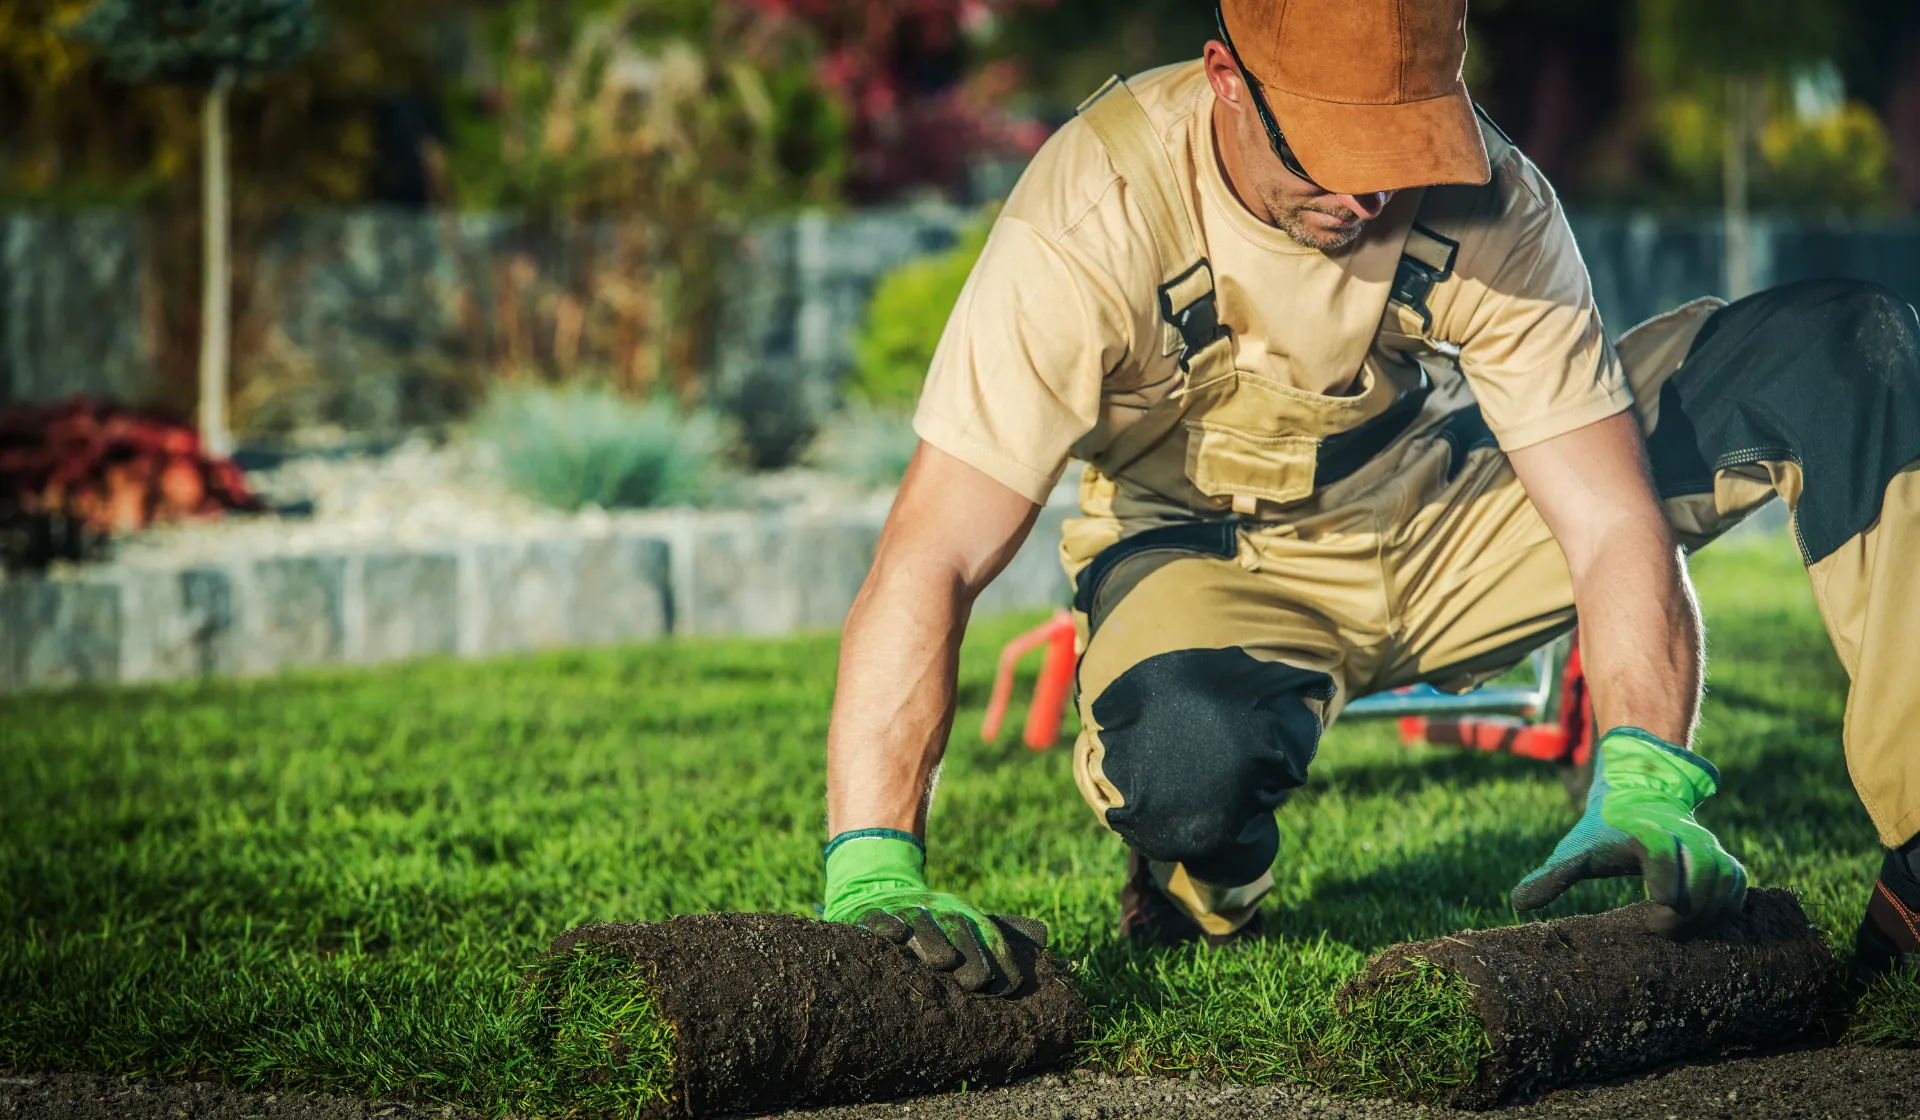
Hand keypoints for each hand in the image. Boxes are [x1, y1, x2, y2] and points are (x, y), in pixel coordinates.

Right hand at [822, 829, 1047, 993]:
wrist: (879, 887)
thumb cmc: (932, 918)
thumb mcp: (966, 919)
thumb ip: (1002, 931)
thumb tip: (1044, 934)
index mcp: (963, 914)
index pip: (987, 938)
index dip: (998, 963)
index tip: (1005, 988)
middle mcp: (937, 910)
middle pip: (957, 931)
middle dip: (968, 957)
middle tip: (975, 982)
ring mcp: (904, 910)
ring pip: (921, 926)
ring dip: (932, 943)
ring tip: (943, 962)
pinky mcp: (872, 914)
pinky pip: (879, 919)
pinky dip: (887, 926)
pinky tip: (895, 936)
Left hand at [1511, 727, 1746, 934]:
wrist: (1636, 796)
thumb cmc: (1602, 831)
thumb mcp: (1574, 850)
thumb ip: (1551, 876)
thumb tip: (1517, 903)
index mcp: (1646, 831)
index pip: (1662, 855)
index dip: (1663, 889)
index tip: (1652, 917)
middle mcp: (1683, 835)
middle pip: (1702, 874)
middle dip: (1686, 911)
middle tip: (1661, 931)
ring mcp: (1706, 844)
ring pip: (1725, 880)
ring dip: (1709, 912)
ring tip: (1681, 930)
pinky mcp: (1721, 856)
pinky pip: (1738, 882)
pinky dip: (1727, 905)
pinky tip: (1704, 923)